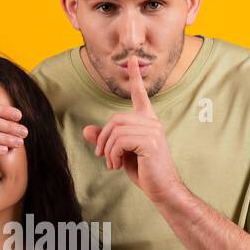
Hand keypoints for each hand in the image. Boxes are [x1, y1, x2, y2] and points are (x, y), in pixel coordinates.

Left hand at [81, 56, 182, 203]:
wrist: (163, 189)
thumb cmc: (145, 171)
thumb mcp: (121, 154)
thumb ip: (106, 140)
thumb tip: (87, 130)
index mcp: (148, 122)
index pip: (140, 95)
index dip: (134, 77)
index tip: (130, 59)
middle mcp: (152, 122)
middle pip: (115, 119)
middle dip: (103, 139)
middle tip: (102, 156)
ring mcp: (153, 131)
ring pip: (116, 130)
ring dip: (108, 150)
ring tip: (112, 164)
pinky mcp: (150, 142)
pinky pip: (120, 141)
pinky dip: (112, 154)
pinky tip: (117, 166)